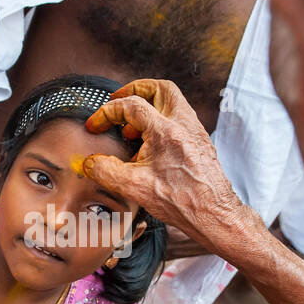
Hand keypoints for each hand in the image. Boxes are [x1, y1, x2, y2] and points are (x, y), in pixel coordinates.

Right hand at [84, 79, 248, 253]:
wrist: (213, 215)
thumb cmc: (182, 202)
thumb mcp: (133, 187)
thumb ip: (105, 171)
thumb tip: (90, 163)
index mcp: (166, 131)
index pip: (131, 106)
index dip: (107, 112)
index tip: (95, 125)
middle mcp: (184, 125)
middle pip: (159, 88)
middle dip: (135, 90)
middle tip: (119, 100)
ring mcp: (195, 132)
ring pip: (172, 101)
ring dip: (149, 105)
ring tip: (132, 125)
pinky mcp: (199, 142)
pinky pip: (178, 118)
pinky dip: (160, 121)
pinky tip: (149, 143)